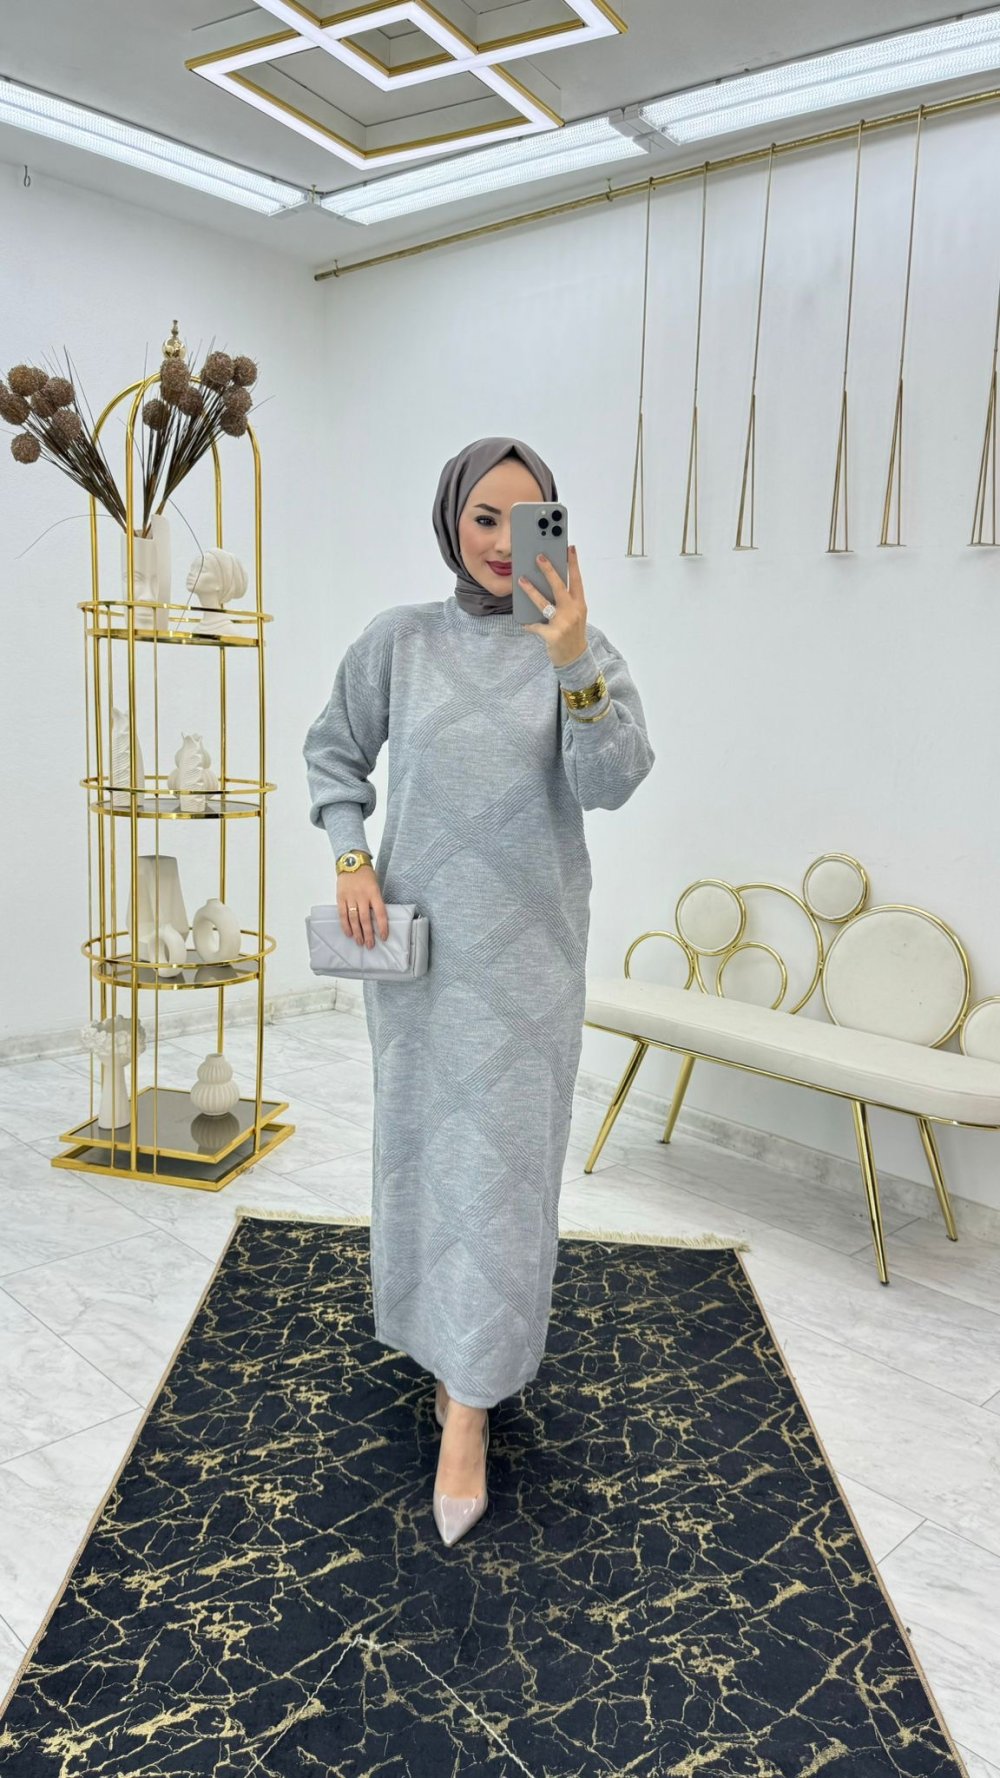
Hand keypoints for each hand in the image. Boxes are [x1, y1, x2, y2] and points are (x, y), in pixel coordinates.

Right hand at [337, 864, 389, 947]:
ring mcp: (350, 897)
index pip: (380, 913)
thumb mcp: (376, 886)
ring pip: (353, 918)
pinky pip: (342, 914)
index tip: (383, 937)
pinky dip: (345, 925)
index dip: (382, 926)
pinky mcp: (341, 897)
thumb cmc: (366, 875)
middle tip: (370, 945)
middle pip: (365, 919)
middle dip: (368, 934)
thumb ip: (375, 901)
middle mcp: (362, 896)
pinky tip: (348, 933)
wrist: (351, 862)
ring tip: (360, 942)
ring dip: (357, 932)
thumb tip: (376, 919)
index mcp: (374, 893)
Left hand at [518, 542, 588, 668]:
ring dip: (531, 591)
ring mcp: (563, 623)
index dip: (573, 564)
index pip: (577, 580)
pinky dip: (529, 624)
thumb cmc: (572, 632)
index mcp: (580, 604)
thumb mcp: (575, 614)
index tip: (570, 548)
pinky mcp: (553, 635)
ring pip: (544, 603)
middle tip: (539, 557)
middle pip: (559, 587)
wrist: (575, 658)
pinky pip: (536, 626)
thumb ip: (567, 600)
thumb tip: (548, 583)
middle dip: (549, 570)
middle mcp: (573, 611)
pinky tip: (524, 622)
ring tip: (521, 580)